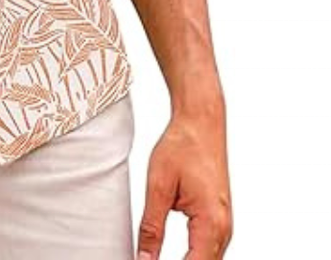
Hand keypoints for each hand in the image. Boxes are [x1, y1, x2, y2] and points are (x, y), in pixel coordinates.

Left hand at [137, 107, 232, 258]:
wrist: (201, 123)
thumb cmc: (183, 146)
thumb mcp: (158, 186)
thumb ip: (151, 226)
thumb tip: (144, 258)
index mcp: (211, 223)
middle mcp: (224, 229)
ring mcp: (224, 225)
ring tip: (154, 258)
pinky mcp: (219, 219)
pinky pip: (209, 250)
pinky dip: (194, 257)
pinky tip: (177, 257)